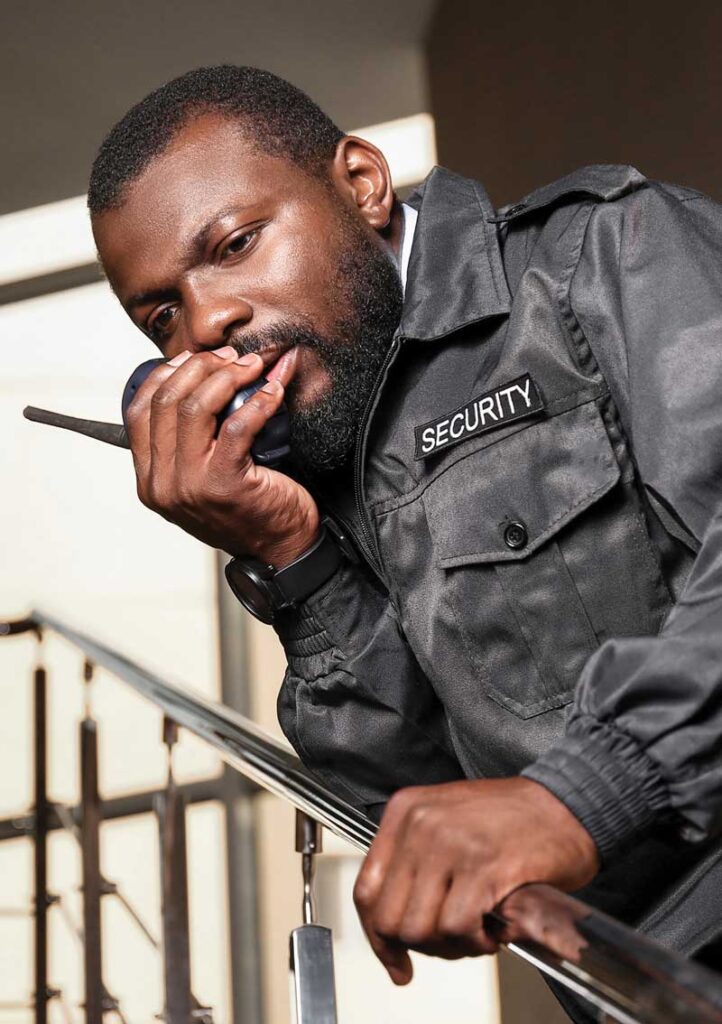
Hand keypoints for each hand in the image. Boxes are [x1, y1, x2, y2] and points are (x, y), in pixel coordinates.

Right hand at [125, 345, 319, 565]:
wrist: (281, 551)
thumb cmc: (248, 510)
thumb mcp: (203, 476)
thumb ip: (190, 439)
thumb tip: (205, 371)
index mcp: (150, 480)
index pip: (139, 411)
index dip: (166, 374)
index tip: (194, 359)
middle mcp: (163, 485)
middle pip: (166, 401)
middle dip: (200, 367)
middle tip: (231, 357)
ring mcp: (191, 486)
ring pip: (194, 407)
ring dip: (227, 376)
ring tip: (252, 366)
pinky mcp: (226, 484)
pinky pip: (239, 425)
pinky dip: (260, 400)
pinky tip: (274, 390)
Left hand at [353, 777, 598, 983]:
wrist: (569, 804)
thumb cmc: (515, 819)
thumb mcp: (447, 822)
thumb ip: (416, 862)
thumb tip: (393, 923)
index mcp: (406, 811)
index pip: (367, 888)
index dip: (377, 935)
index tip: (393, 957)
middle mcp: (421, 823)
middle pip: (389, 917)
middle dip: (419, 946)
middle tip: (450, 946)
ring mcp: (450, 844)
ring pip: (419, 929)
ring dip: (450, 947)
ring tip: (476, 934)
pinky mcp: (483, 867)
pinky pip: (457, 928)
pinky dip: (475, 944)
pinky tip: (492, 932)